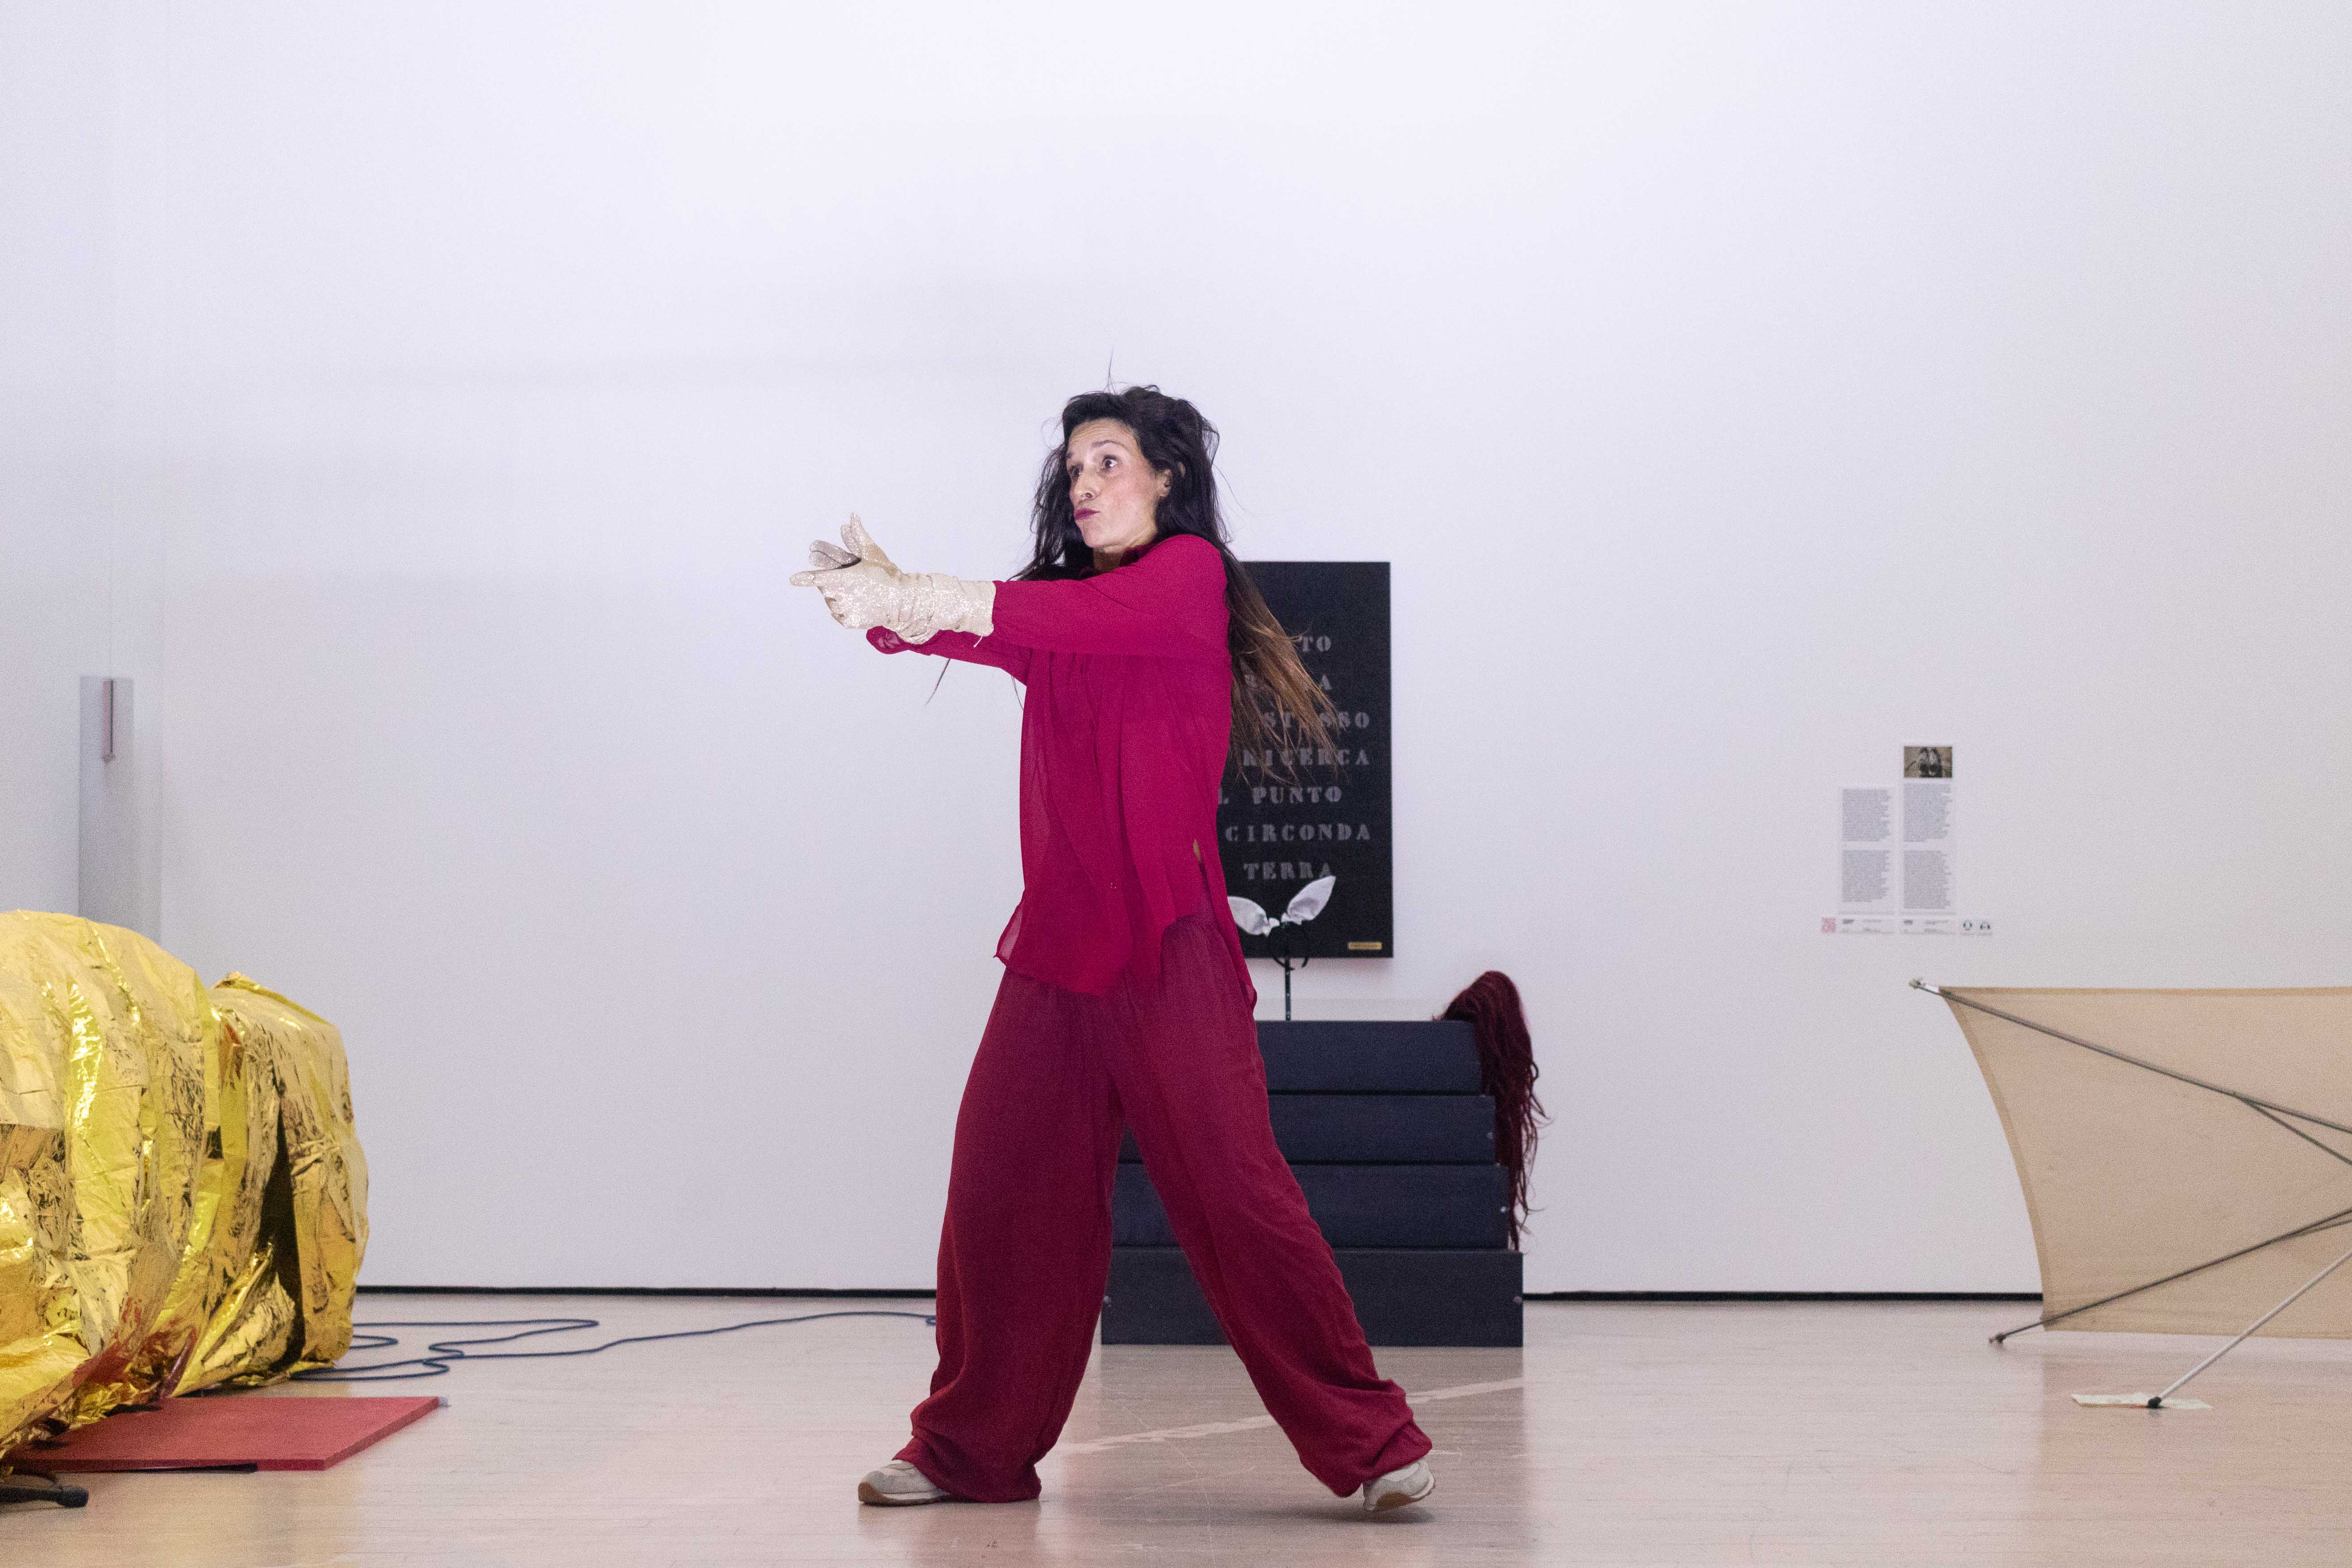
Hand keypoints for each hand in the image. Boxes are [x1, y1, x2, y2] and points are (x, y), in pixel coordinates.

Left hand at [790, 515, 914, 632]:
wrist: (902, 602)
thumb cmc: (888, 575)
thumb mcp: (873, 553)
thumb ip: (859, 535)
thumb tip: (852, 515)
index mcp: (843, 578)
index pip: (818, 578)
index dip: (804, 578)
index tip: (793, 579)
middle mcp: (840, 595)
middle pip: (826, 589)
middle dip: (831, 583)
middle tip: (846, 582)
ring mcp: (844, 610)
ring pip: (831, 602)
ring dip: (837, 597)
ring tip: (854, 594)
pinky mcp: (848, 621)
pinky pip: (838, 614)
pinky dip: (843, 609)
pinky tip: (854, 604)